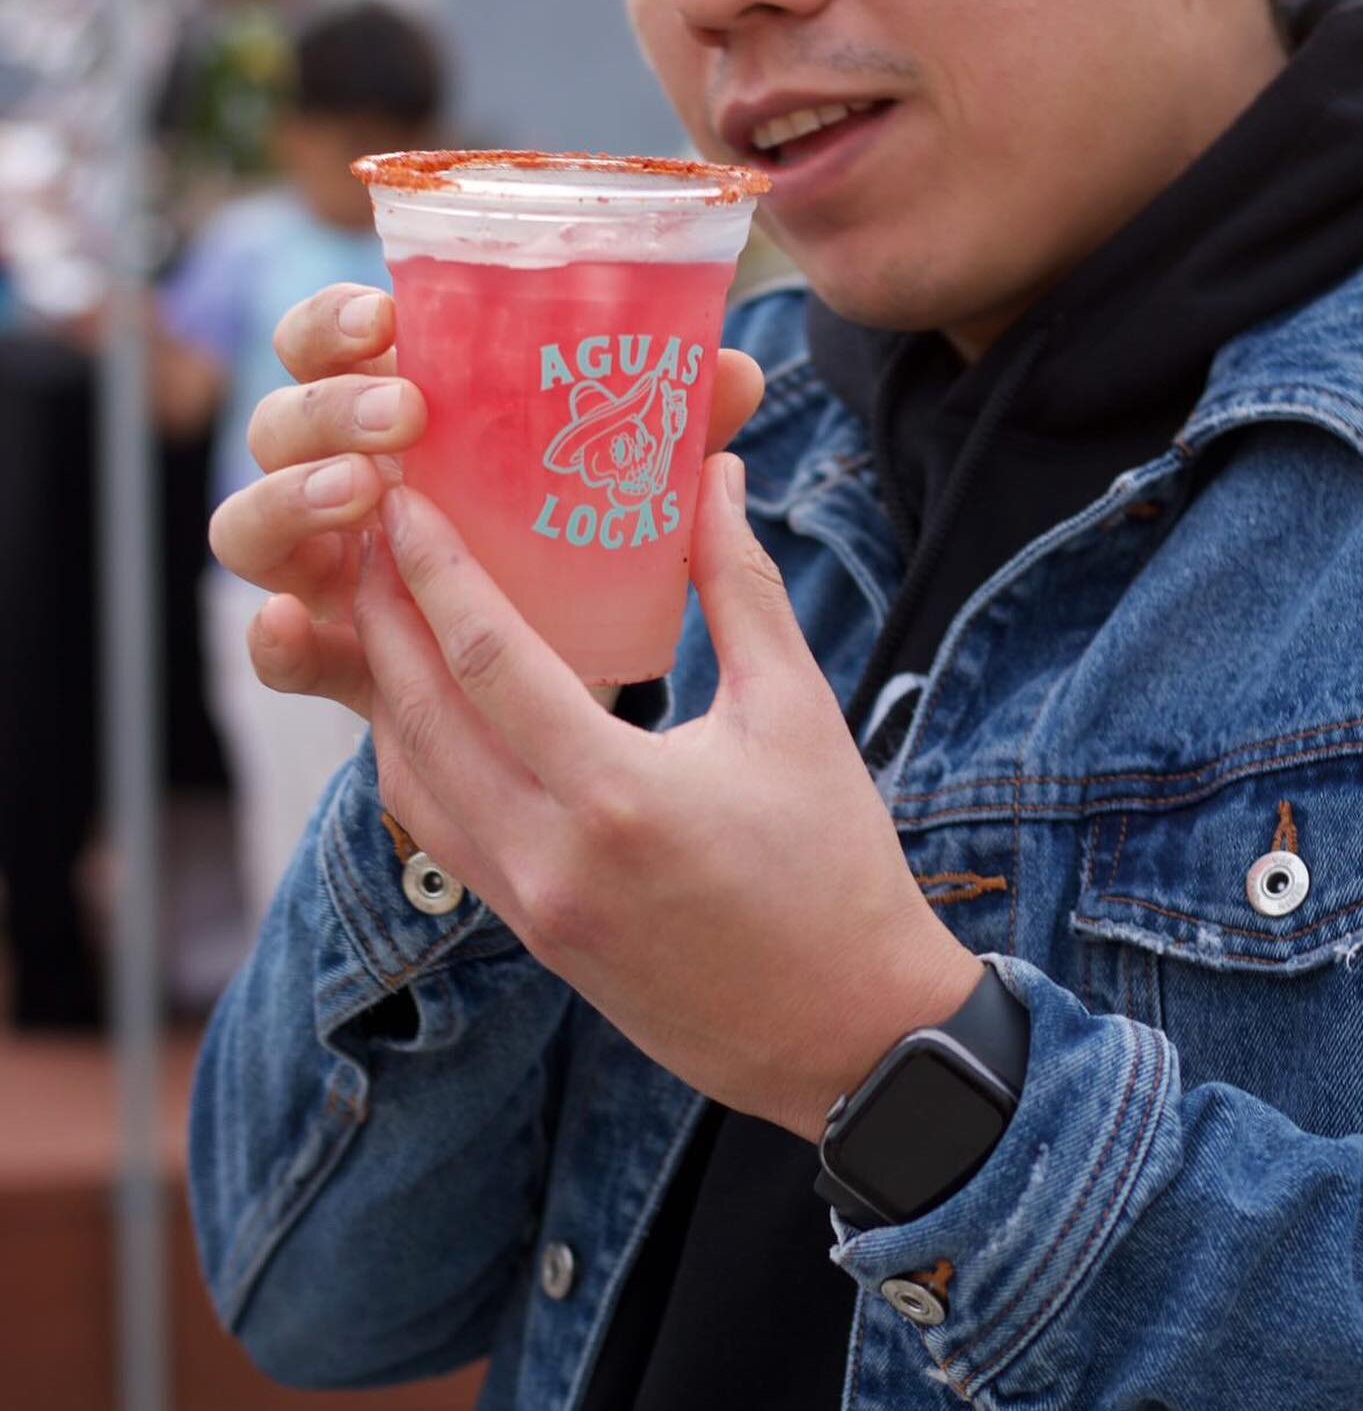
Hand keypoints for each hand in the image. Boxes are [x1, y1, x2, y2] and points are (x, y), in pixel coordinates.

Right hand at [208, 283, 764, 716]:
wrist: (573, 688)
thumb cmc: (578, 551)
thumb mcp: (618, 485)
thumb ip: (664, 429)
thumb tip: (736, 373)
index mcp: (394, 416)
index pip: (325, 344)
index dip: (332, 323)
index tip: (385, 317)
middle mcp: (341, 485)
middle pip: (279, 426)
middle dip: (327, 408)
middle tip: (405, 416)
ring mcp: (326, 573)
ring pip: (251, 526)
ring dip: (295, 500)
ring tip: (364, 494)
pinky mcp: (336, 660)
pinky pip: (278, 648)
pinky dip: (272, 635)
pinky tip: (292, 622)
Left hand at [354, 456, 982, 1141]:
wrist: (848, 1035)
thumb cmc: (836, 869)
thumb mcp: (798, 715)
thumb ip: (742, 589)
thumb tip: (713, 478)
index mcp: (619, 797)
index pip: (489, 663)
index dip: (435, 574)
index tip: (401, 505)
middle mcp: (551, 859)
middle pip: (422, 720)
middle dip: (382, 619)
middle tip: (364, 537)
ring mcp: (533, 908)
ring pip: (415, 784)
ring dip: (386, 693)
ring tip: (383, 613)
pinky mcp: (534, 938)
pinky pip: (442, 836)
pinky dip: (418, 762)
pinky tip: (429, 712)